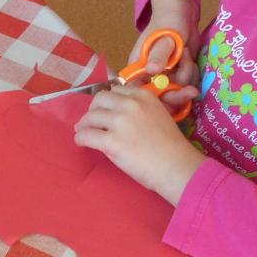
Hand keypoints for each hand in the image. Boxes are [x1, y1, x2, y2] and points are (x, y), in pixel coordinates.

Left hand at [74, 85, 204, 204]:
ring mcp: (119, 122)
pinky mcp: (111, 141)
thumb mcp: (159, 114)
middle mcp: (130, 104)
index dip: (107, 101)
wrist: (175, 166)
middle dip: (93, 109)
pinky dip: (80, 138)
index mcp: (143, 96)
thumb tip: (117, 110)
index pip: (115, 90)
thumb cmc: (170, 145)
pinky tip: (82, 143)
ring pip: (90, 117)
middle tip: (91, 121)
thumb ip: (140, 108)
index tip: (105, 110)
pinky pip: (86, 135)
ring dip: (84, 125)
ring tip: (83, 131)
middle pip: (99, 99)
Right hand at [133, 0, 197, 107]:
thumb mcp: (163, 38)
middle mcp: (150, 77)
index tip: (170, 96)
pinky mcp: (179, 76)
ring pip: (177, 92)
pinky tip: (190, 60)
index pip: (140, 93)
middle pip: (160, 98)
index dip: (154, 99)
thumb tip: (153, 70)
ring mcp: (165, 78)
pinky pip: (187, 86)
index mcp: (139, 69)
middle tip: (191, 91)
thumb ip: (159, 54)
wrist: (183, 14)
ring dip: (187, 77)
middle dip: (177, 95)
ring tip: (185, 55)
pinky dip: (192, 75)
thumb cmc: (167, 22)